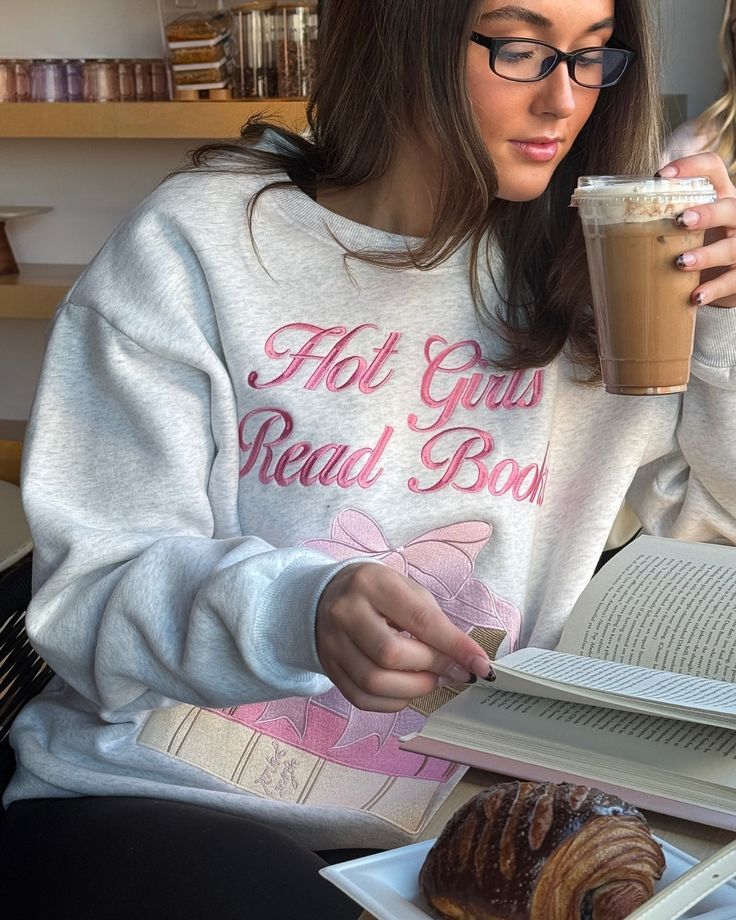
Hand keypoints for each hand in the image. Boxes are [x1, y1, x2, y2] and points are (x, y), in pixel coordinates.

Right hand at [315, 563, 492, 711]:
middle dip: (431, 667)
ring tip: (430, 680)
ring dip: (414, 689)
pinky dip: (392, 703)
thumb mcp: (408, 592)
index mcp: (373, 584)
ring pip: (375, 682)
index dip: (454, 646)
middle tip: (450, 670)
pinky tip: (406, 691)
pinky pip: (361, 698)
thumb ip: (435, 623)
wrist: (326, 595)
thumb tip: (464, 661)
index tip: (480, 665)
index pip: (419, 619)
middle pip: (392, 654)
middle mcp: (346, 612)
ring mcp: (332, 642)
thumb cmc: (378, 593)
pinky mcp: (328, 667)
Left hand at [659, 152, 735, 307]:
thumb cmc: (699, 245)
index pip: (713, 169)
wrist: (727, 279)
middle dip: (707, 213)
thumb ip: (662, 219)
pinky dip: (713, 289)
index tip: (662, 175)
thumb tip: (603, 219)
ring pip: (731, 248)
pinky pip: (731, 282)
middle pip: (730, 207)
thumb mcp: (687, 228)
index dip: (691, 166)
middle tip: (681, 220)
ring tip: (680, 262)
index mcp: (720, 198)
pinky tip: (695, 295)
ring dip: (706, 255)